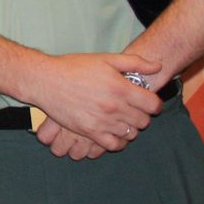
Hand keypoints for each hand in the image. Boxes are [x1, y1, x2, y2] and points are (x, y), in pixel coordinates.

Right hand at [30, 53, 162, 151]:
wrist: (46, 80)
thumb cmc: (74, 67)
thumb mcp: (106, 59)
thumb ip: (135, 63)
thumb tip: (157, 67)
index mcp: (121, 88)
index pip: (153, 105)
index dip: (153, 104)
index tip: (147, 102)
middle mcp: (115, 107)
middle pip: (143, 121)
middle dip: (142, 116)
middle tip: (133, 110)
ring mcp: (102, 121)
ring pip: (130, 134)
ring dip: (130, 128)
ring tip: (122, 121)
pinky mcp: (89, 131)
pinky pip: (113, 145)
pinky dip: (117, 142)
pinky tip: (113, 133)